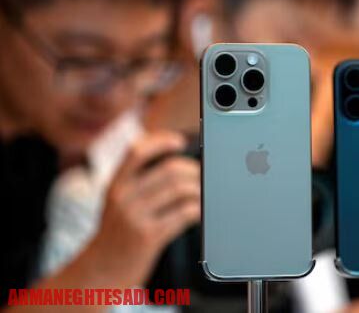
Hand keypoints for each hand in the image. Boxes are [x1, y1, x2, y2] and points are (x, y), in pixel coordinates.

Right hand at [85, 131, 199, 286]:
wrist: (99, 273)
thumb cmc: (116, 234)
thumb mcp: (116, 203)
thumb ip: (136, 182)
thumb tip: (176, 164)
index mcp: (115, 185)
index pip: (137, 151)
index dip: (161, 141)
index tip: (180, 141)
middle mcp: (123, 198)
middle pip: (170, 170)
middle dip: (193, 170)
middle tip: (203, 175)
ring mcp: (135, 217)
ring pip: (181, 190)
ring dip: (199, 191)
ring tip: (203, 195)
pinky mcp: (149, 237)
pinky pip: (184, 214)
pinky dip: (197, 210)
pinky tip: (199, 212)